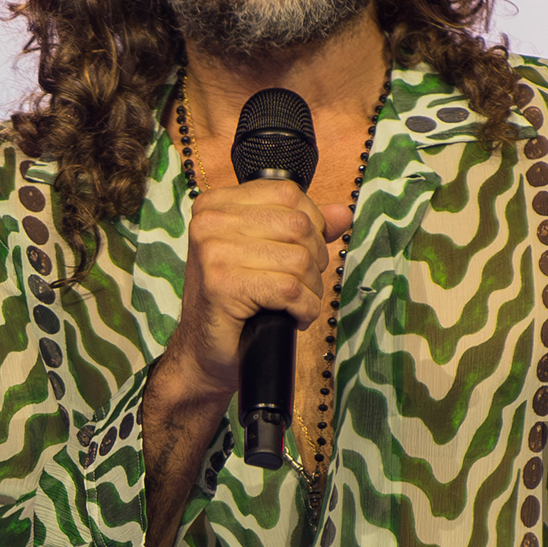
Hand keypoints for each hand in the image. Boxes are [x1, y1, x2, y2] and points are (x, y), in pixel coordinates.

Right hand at [149, 170, 338, 424]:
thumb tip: (343, 213)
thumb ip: (304, 229)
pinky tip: (291, 317)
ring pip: (299, 259)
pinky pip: (290, 289)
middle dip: (313, 260)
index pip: (289, 193)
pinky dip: (302, 309)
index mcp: (216, 205)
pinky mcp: (223, 285)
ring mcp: (213, 252)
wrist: (204, 353)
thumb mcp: (267, 254)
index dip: (311, 225)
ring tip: (293, 304)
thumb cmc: (236, 303)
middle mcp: (209, 222)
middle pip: (298, 225)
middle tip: (298, 284)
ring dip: (309, 290)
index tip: (299, 252)